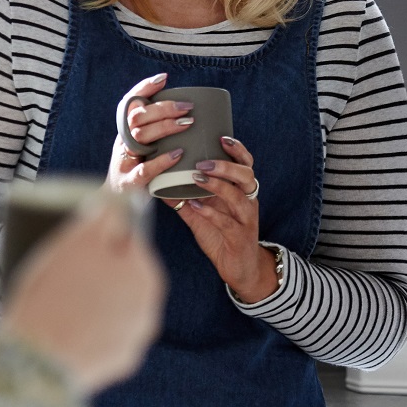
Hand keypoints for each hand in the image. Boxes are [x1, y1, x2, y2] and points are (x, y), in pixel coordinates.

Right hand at [0, 196, 165, 392]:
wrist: (34, 361)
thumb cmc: (53, 296)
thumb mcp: (74, 244)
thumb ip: (100, 219)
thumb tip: (114, 209)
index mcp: (145, 275)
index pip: (132, 244)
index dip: (107, 239)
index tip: (83, 241)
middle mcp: (149, 309)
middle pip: (127, 279)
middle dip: (104, 272)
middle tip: (69, 269)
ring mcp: (134, 341)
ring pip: (117, 310)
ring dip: (99, 302)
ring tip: (65, 299)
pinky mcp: (116, 365)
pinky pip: (106, 338)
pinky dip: (92, 331)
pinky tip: (69, 326)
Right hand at [107, 72, 193, 196]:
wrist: (116, 202)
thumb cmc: (136, 169)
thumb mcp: (141, 147)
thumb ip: (156, 130)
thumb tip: (184, 110)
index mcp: (125, 131)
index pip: (129, 104)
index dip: (144, 88)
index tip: (164, 78)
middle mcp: (122, 142)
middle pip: (137, 117)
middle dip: (163, 108)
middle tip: (187, 107)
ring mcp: (124, 161)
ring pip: (140, 136)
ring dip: (165, 127)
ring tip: (187, 123)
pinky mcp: (130, 182)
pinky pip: (145, 169)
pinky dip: (162, 160)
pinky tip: (178, 154)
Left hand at [176, 136, 279, 303]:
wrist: (239, 269)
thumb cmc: (221, 237)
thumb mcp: (201, 215)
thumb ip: (183, 198)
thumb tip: (158, 183)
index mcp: (241, 192)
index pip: (245, 165)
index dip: (238, 150)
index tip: (222, 137)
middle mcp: (247, 202)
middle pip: (247, 175)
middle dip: (227, 165)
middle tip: (204, 161)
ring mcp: (246, 220)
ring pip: (239, 197)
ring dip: (218, 185)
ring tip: (198, 177)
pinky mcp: (240, 238)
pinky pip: (228, 223)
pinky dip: (211, 213)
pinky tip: (195, 206)